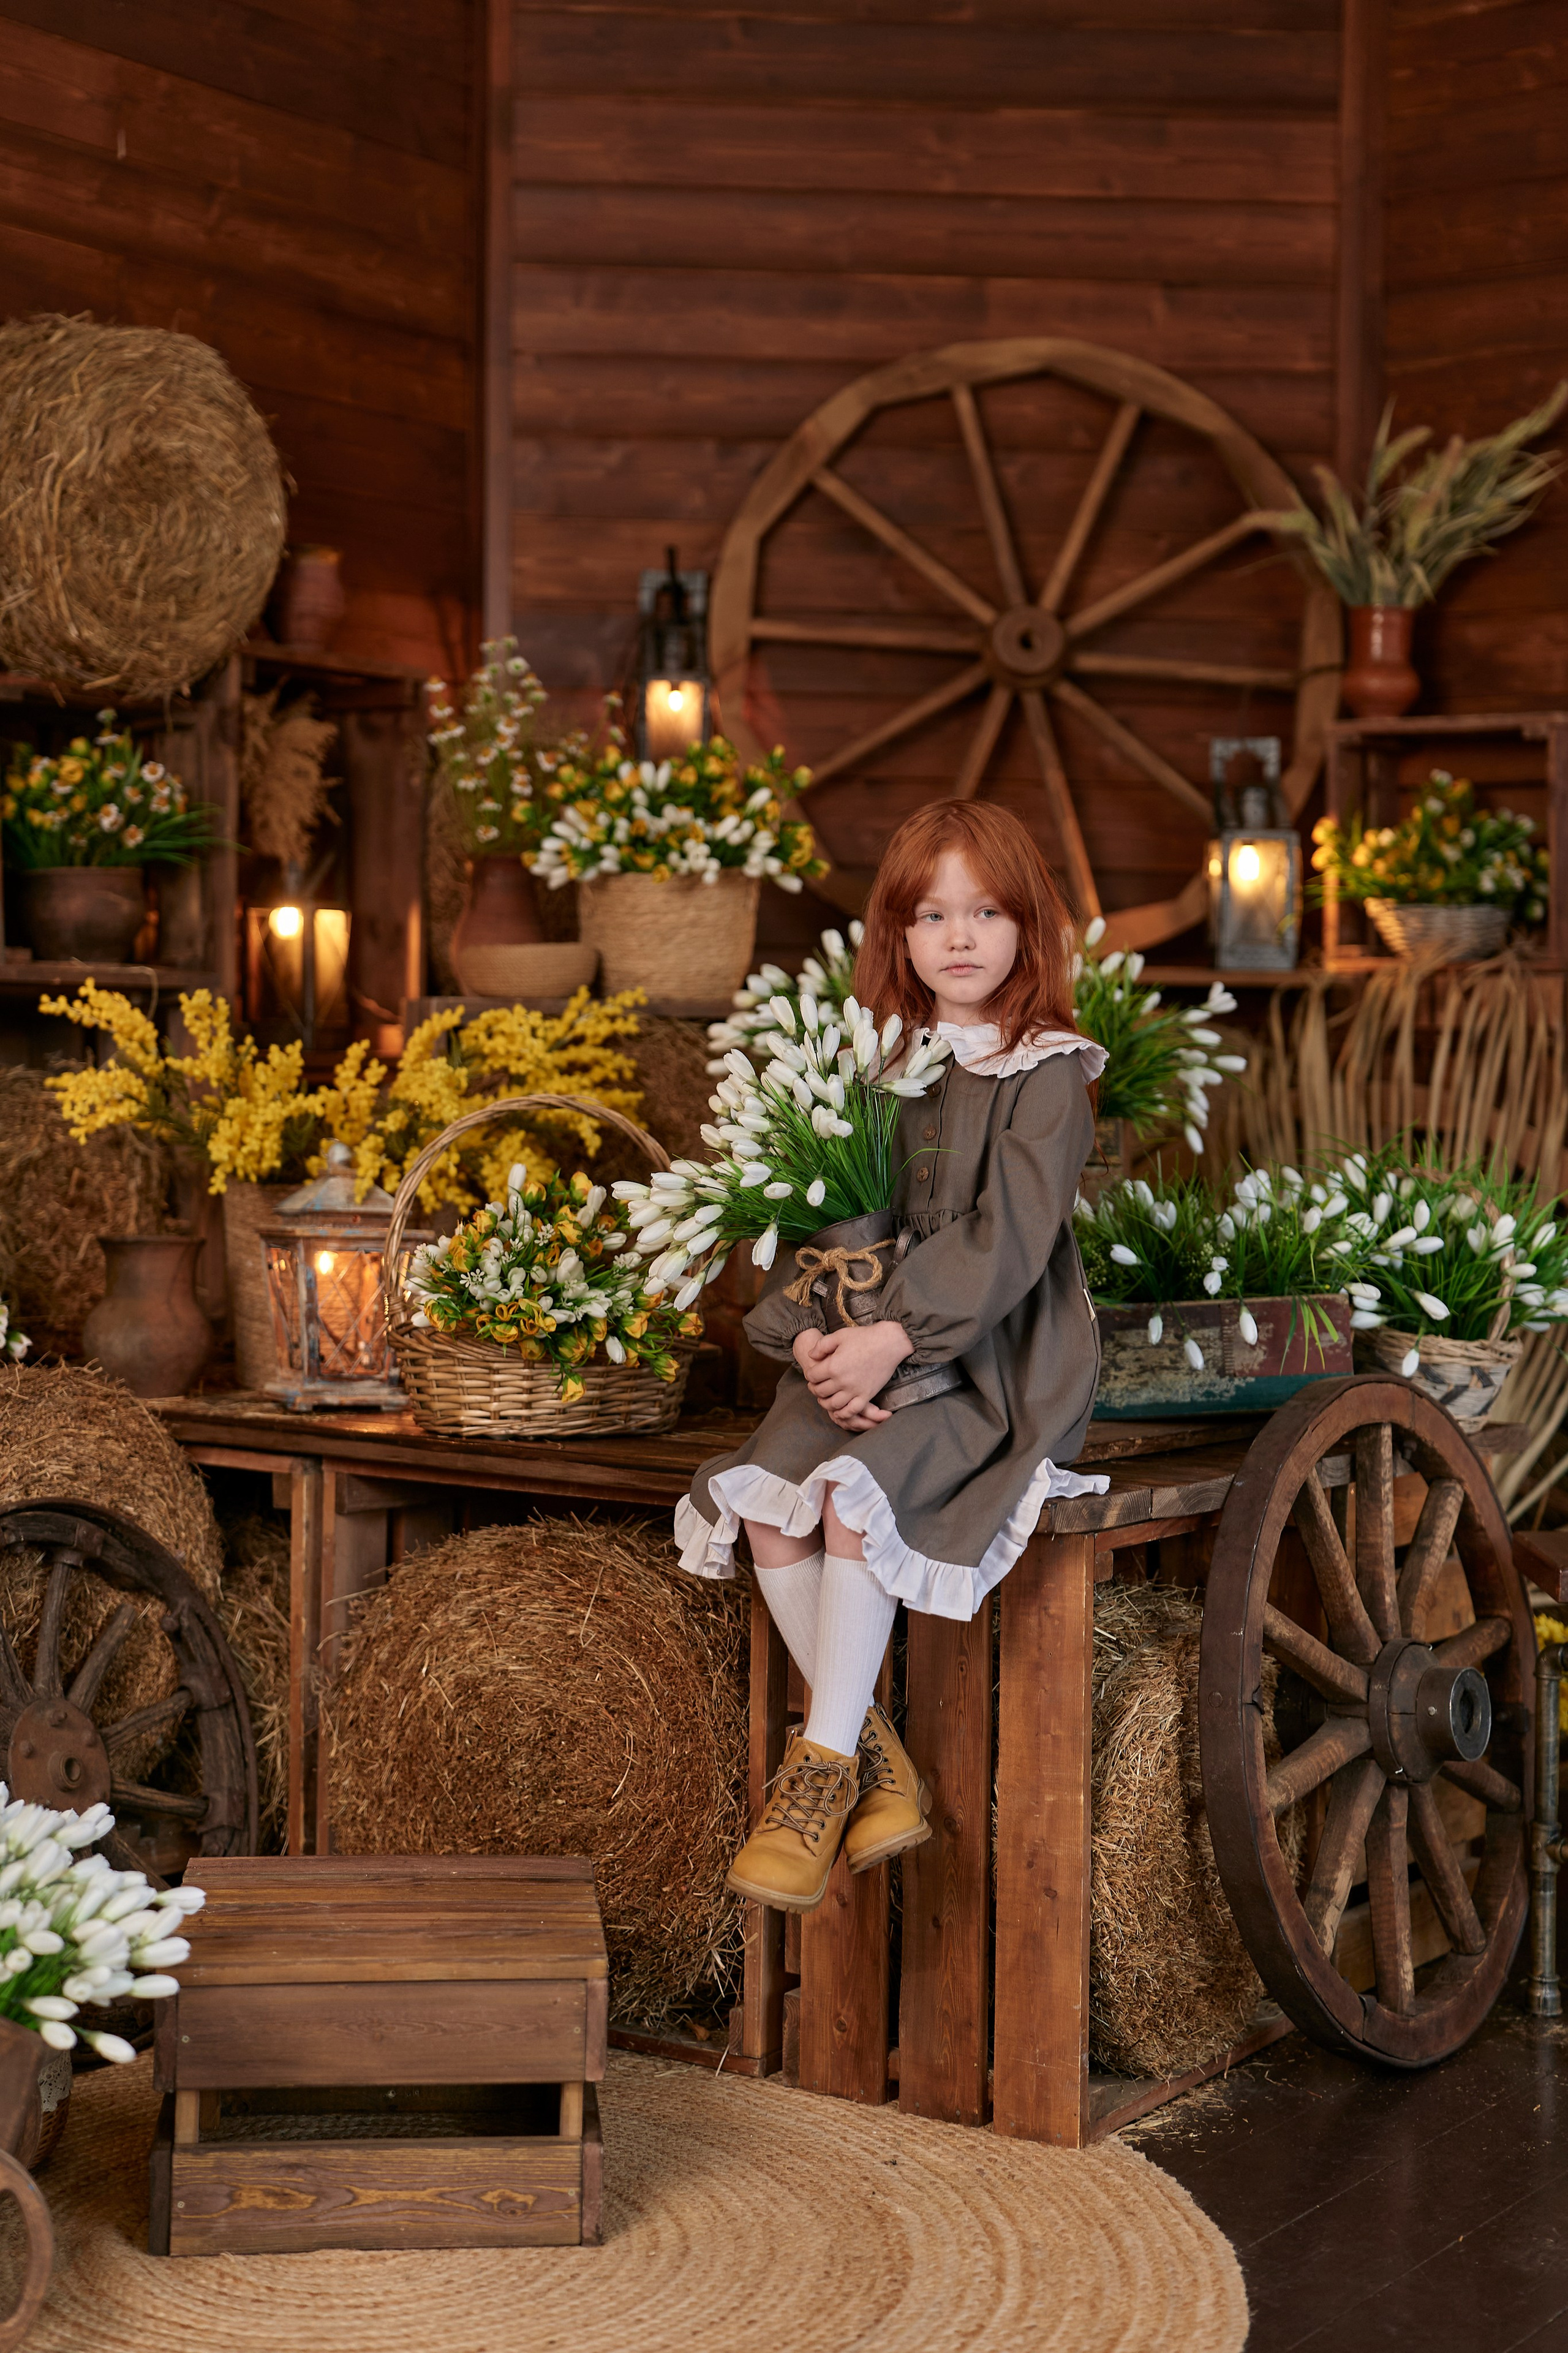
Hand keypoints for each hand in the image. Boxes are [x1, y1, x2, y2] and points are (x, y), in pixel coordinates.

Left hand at [797, 1321, 911, 1429]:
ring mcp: (854, 1390)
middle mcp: (841, 1381)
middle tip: (815, 1386)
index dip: (809, 1375)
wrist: (889, 1343)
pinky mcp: (866, 1395)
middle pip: (820, 1391)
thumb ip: (822, 1346)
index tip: (812, 1374)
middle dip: (815, 1388)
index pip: (812, 1376)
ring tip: (824, 1398)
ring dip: (825, 1403)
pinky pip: (851, 1410)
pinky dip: (843, 1414)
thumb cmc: (864, 1337)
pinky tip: (838, 1412)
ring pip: (833, 1404)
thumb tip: (810, 1355)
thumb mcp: (839, 1335)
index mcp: (832, 1366)